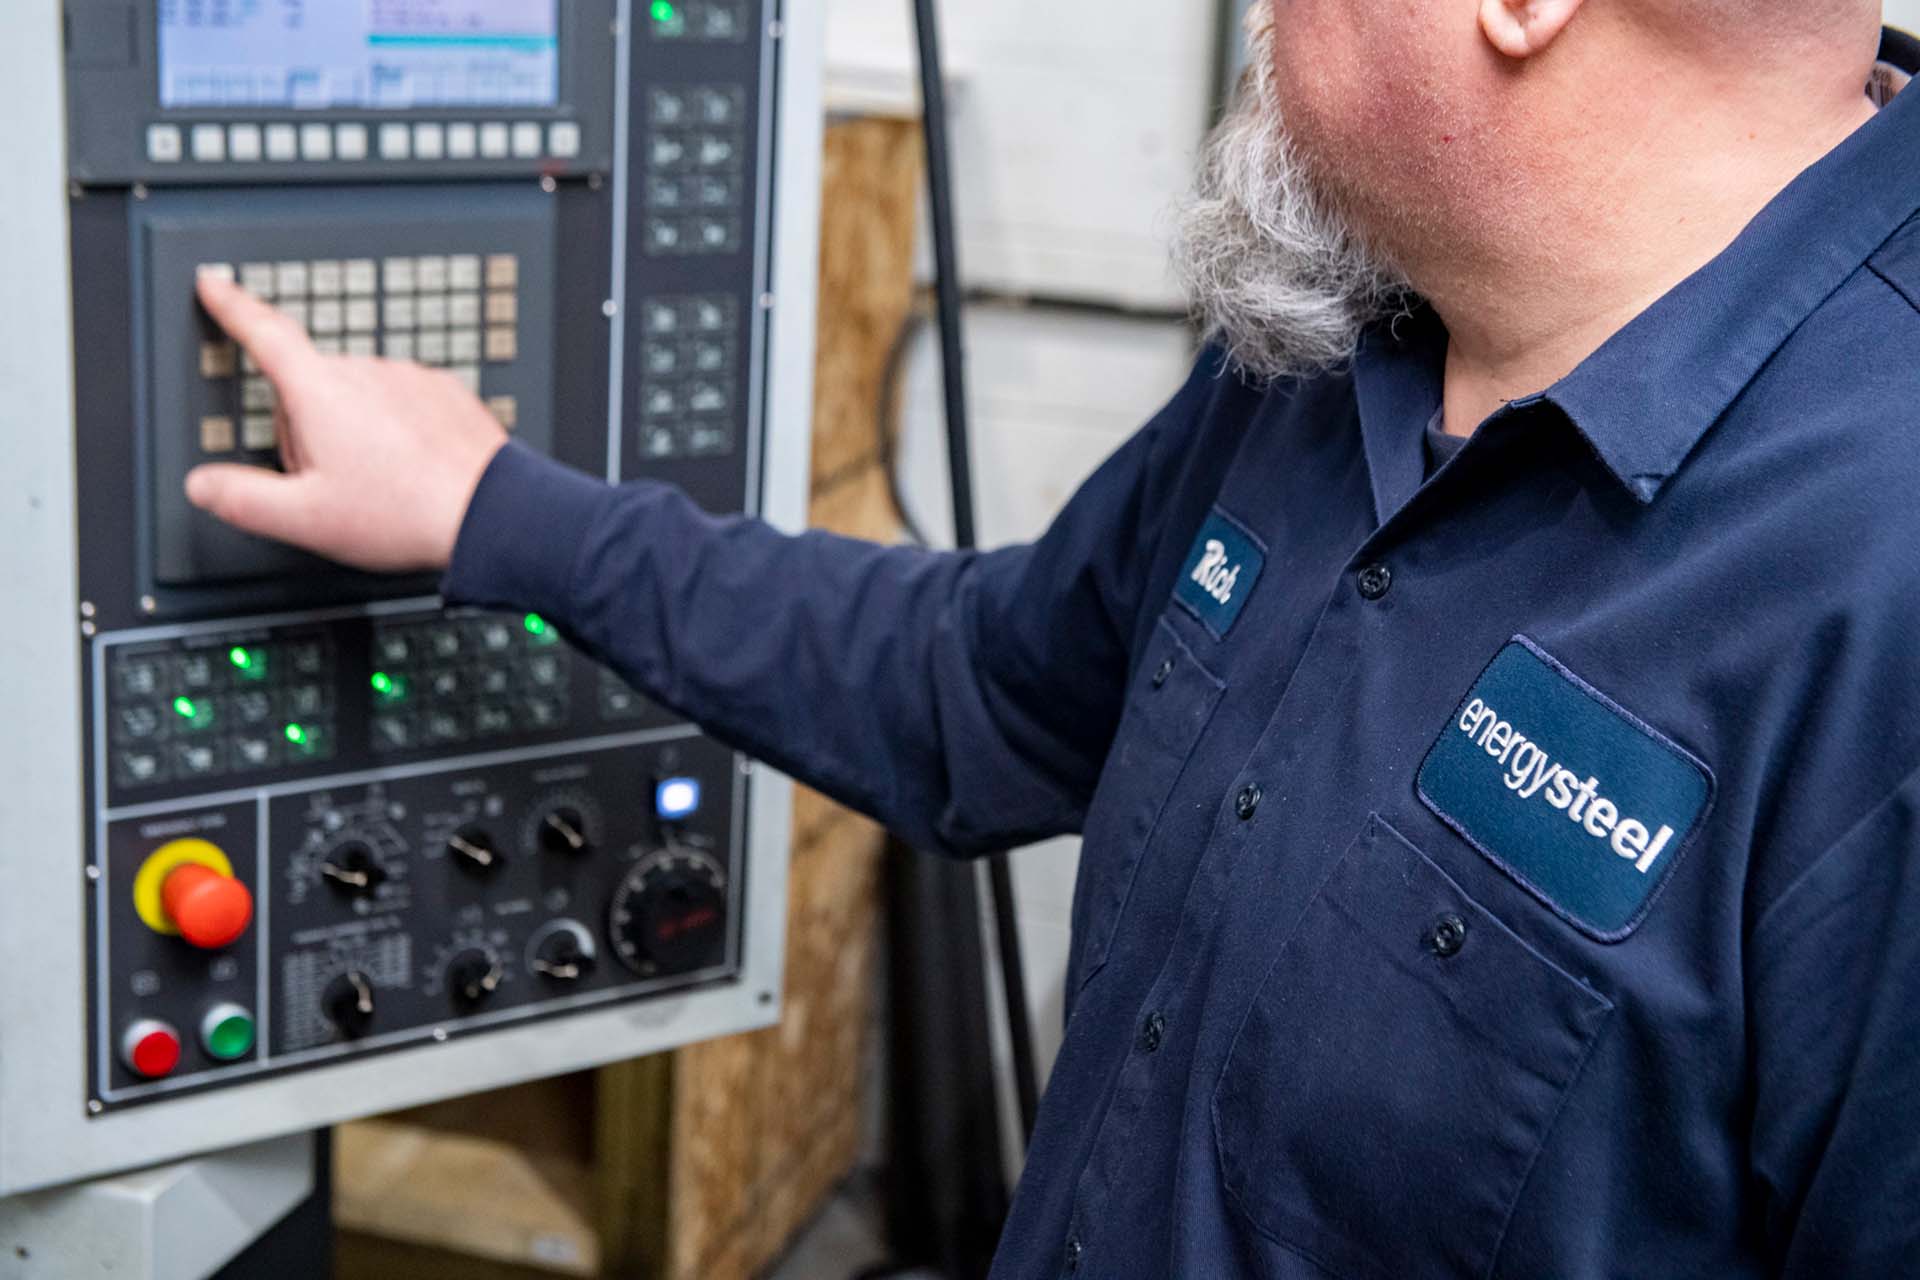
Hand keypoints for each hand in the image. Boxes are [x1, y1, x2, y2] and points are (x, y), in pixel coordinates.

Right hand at [185, 273, 507, 572]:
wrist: (487, 512)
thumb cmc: (402, 513)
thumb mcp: (304, 517)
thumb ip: (242, 498)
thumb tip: (203, 485)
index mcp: (320, 391)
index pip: (263, 333)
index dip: (232, 307)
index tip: (214, 283)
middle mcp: (365, 371)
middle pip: (311, 389)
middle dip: (308, 430)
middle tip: (333, 484)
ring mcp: (409, 378)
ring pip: (358, 398)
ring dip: (354, 431)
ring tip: (381, 485)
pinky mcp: (444, 392)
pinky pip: (402, 403)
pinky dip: (397, 431)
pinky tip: (410, 470)